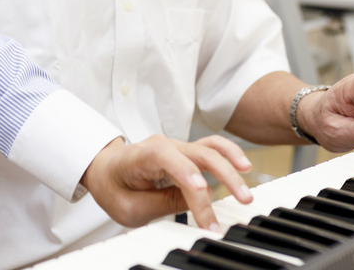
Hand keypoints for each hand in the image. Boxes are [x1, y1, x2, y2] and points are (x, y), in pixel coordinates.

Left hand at [81, 134, 253, 232]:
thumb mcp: (130, 207)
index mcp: (141, 155)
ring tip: (247, 185)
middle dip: (222, 176)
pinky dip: (229, 155)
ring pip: (209, 148)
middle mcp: (162, 145)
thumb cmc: (115, 187)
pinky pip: (212, 148)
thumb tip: (198, 202)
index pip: (167, 160)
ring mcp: (176, 147)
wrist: (107, 170)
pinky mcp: (187, 153)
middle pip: (197, 154)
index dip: (187, 173)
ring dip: (231, 165)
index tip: (203, 193)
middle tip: (241, 200)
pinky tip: (244, 167)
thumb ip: (163, 204)